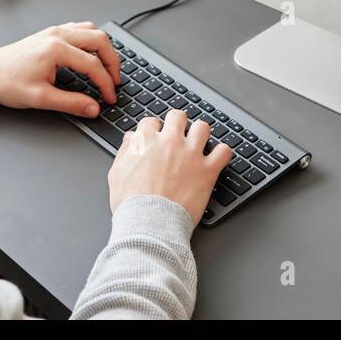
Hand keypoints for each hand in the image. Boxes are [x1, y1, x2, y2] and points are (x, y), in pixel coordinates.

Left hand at [0, 21, 121, 117]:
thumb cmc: (7, 82)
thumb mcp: (40, 98)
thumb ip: (71, 103)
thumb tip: (93, 108)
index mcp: (56, 49)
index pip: (93, 65)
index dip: (106, 84)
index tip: (109, 97)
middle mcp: (58, 35)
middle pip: (100, 41)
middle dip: (113, 62)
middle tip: (115, 81)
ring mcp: (55, 31)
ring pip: (92, 31)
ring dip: (104, 49)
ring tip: (107, 69)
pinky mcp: (51, 33)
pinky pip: (80, 29)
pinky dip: (92, 42)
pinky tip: (91, 55)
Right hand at [108, 110, 232, 223]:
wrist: (149, 223)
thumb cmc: (131, 203)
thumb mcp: (116, 173)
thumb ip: (125, 150)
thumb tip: (131, 138)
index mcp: (146, 140)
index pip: (151, 121)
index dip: (154, 129)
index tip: (156, 137)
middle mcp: (170, 141)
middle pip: (178, 116)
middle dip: (178, 123)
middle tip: (178, 134)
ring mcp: (190, 154)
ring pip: (202, 127)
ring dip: (200, 134)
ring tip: (198, 143)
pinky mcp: (207, 170)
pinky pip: (224, 151)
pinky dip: (222, 153)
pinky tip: (218, 158)